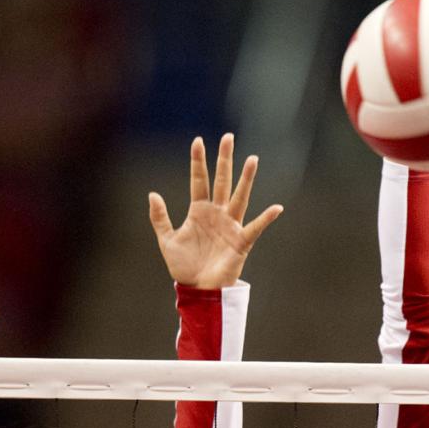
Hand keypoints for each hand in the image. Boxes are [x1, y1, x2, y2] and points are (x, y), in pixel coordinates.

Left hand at [148, 134, 282, 288]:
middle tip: (228, 137)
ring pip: (239, 197)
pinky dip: (266, 219)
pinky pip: (255, 227)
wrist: (198, 289)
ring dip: (246, 179)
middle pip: (222, 181)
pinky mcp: (241, 241)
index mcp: (199, 211)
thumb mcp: (167, 240)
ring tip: (252, 160)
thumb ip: (160, 217)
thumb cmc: (184, 266)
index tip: (198, 141)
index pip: (199, 180)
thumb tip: (152, 194)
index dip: (198, 162)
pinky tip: (276, 208)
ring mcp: (230, 225)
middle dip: (224, 160)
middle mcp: (217, 213)